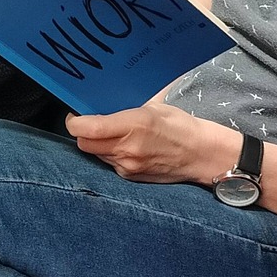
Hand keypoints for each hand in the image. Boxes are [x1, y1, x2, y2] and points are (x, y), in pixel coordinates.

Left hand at [65, 104, 242, 184]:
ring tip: (110, 133)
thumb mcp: (154, 106)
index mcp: (134, 125)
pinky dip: (109, 154)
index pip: (87, 128)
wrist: (201, 154)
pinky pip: (108, 163)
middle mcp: (127, 149)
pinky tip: (123, 146)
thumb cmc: (181, 126)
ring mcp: (128, 166)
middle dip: (82, 132)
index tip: (76, 115)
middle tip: (89, 121)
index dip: (75, 121)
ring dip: (95, 143)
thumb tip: (102, 100)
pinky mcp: (130, 177)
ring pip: (95, 154)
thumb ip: (125, 107)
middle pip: (84, 143)